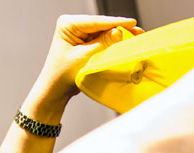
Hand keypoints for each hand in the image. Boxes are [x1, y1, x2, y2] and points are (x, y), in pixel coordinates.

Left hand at [26, 15, 143, 122]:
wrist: (55, 90)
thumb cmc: (62, 74)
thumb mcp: (85, 57)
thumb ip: (103, 43)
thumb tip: (119, 31)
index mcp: (68, 24)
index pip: (96, 21)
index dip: (116, 22)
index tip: (132, 23)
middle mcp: (73, 25)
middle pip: (101, 25)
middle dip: (119, 29)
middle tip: (137, 31)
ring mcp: (79, 34)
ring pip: (103, 32)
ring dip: (117, 36)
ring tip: (134, 37)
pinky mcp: (84, 42)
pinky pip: (101, 40)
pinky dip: (112, 43)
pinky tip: (123, 43)